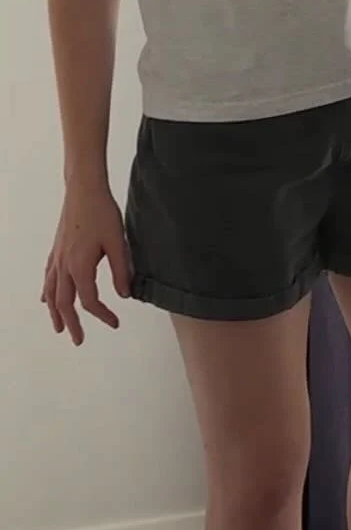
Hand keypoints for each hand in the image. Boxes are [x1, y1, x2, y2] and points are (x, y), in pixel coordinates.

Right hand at [42, 181, 131, 345]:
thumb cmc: (102, 213)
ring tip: (58, 327)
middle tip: (78, 340)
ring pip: (52, 292)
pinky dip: (47, 291)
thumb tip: (124, 295)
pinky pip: (48, 277)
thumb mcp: (118, 243)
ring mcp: (57, 257)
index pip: (90, 300)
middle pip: (65, 302)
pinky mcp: (57, 249)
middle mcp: (64, 265)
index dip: (103, 315)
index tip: (116, 323)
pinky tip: (46, 298)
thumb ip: (121, 271)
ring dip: (55, 312)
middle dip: (71, 323)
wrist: (84, 189)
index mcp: (80, 266)